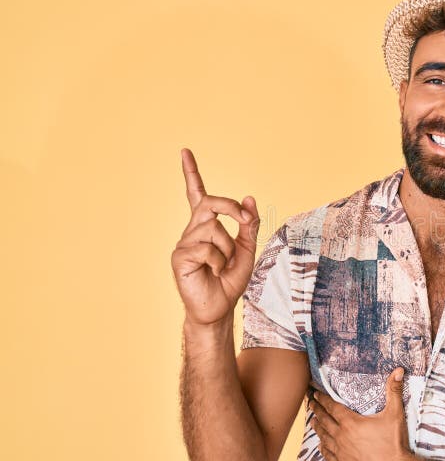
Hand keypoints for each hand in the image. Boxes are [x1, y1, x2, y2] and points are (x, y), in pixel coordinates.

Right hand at [171, 148, 259, 326]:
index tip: (185, 151)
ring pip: (213, 229)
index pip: (196, 194)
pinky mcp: (179, 258)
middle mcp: (192, 231)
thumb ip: (249, 225)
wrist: (218, 308)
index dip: (191, 173)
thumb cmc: (230, 281)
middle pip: (209, 202)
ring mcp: (184, 243)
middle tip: (243, 220)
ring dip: (227, 248)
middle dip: (229, 206)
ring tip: (222, 266)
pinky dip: (218, 261)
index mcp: (206, 227)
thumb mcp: (247, 250)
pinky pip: (206, 248)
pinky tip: (212, 272)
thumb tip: (249, 198)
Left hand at [310, 368, 414, 460]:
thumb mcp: (395, 414)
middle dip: (316, 410)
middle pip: (324, 420)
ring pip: (324, 437)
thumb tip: (398, 371)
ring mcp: (340, 453)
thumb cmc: (393, 444)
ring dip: (317, 428)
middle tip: (310, 403)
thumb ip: (394, 391)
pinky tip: (321, 446)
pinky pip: (328, 455)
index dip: (323, 398)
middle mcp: (341, 436)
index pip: (332, 407)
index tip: (315, 393)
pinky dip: (323, 448)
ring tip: (312, 421)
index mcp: (351, 422)